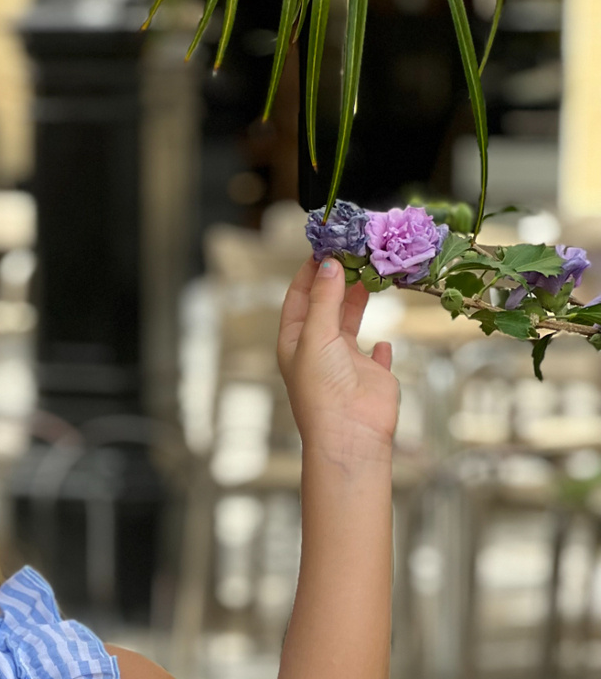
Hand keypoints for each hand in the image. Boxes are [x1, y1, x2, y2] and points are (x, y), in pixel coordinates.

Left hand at [277, 257, 398, 459]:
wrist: (350, 435)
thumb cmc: (323, 389)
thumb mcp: (316, 337)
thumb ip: (324, 300)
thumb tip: (330, 264)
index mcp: (295, 342)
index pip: (299, 296)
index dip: (311, 270)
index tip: (327, 244)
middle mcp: (318, 350)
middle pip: (326, 303)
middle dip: (339, 276)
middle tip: (356, 248)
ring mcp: (345, 362)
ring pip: (351, 320)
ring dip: (361, 296)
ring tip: (373, 268)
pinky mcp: (371, 375)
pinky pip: (375, 354)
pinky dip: (379, 344)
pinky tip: (382, 337)